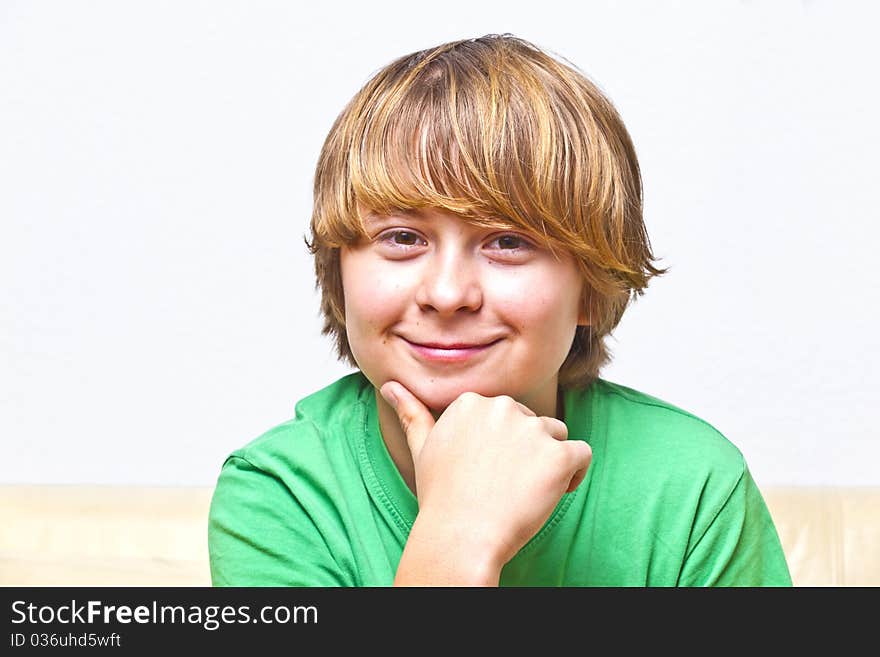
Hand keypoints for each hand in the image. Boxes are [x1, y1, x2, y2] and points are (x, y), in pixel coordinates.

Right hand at [380, 380, 591, 571]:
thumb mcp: (422, 448)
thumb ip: (411, 412)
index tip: (488, 473)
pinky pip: (582, 454)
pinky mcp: (558, 454)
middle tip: (503, 487)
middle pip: (532, 424)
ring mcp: (532, 430)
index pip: (505, 416)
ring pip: (557, 436)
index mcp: (473, 402)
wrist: (460, 537)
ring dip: (549, 462)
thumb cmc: (442, 498)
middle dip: (526, 453)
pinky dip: (574, 475)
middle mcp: (502, 407)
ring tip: (525, 492)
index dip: (503, 447)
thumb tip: (390, 385)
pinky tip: (553, 494)